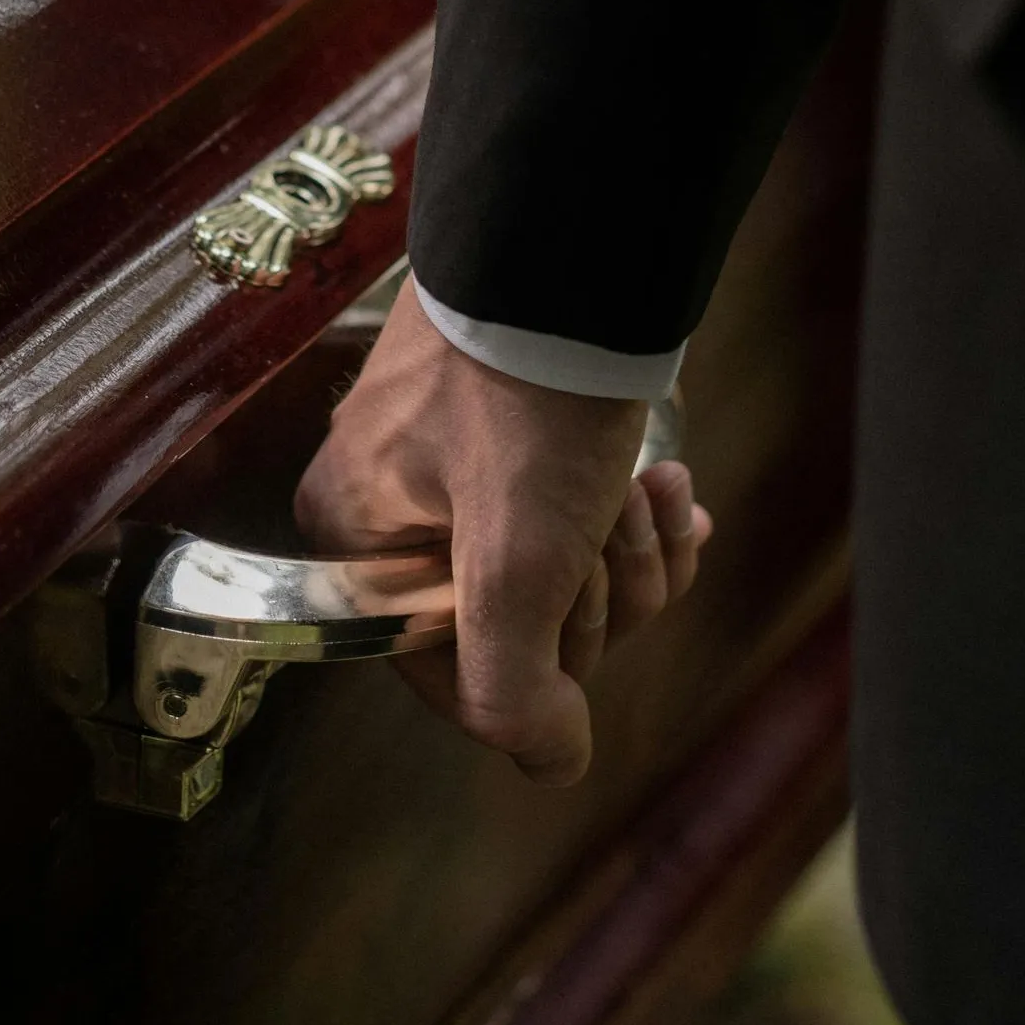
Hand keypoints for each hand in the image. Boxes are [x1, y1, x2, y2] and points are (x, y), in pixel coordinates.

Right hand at [294, 282, 711, 784]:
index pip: (450, 675)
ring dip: (623, 550)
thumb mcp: (516, 562)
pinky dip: (632, 519)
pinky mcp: (508, 443)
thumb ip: (512, 689)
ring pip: (556, 581)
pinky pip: (572, 527)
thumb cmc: (528, 403)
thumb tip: (548, 767)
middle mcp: (389, 515)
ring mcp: (449, 476)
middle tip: (611, 519)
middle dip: (595, 593)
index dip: (538, 664)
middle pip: (513, 629)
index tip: (577, 600)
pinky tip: (669, 488)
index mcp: (355, 545)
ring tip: (648, 489)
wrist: (573, 256)